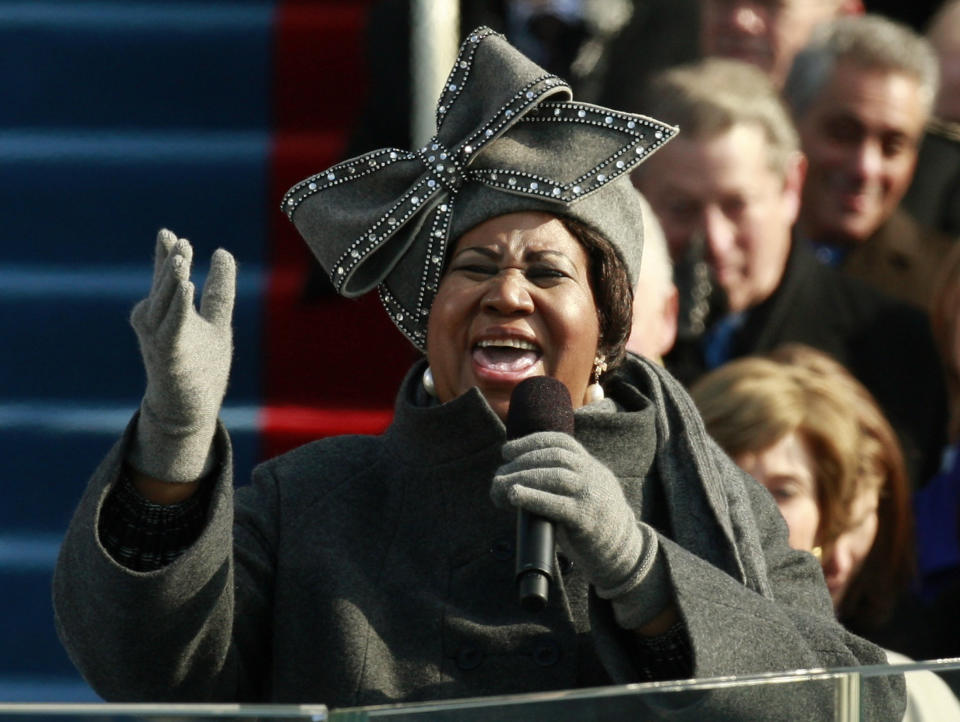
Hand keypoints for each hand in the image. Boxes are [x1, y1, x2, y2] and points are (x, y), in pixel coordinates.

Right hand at [127, 229, 235, 481]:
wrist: (190, 410)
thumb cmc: (201, 366)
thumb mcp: (215, 319)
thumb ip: (219, 288)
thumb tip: (223, 251)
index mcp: (167, 311)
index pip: (166, 276)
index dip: (166, 254)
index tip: (169, 232)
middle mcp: (155, 322)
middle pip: (164, 285)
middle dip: (171, 262)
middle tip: (182, 241)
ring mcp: (158, 338)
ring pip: (163, 302)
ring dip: (171, 279)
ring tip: (183, 257)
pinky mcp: (168, 355)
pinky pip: (171, 326)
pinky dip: (177, 305)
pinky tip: (186, 286)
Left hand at [491, 432, 655, 598]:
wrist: (623, 550)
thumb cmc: (594, 520)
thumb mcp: (584, 490)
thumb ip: (562, 479)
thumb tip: (518, 476)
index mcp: (590, 465)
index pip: (560, 441)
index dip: (530, 441)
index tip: (507, 451)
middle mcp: (592, 475)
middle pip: (554, 456)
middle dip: (521, 460)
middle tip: (499, 473)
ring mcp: (590, 495)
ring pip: (554, 475)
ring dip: (521, 477)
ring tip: (499, 485)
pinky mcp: (585, 518)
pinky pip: (556, 503)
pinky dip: (532, 497)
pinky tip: (513, 495)